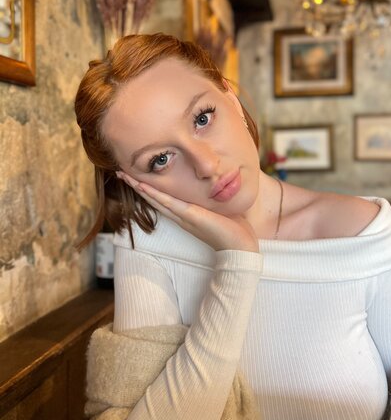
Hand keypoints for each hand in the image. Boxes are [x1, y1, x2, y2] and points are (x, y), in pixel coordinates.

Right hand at [117, 172, 259, 253]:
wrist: (241, 245)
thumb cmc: (236, 228)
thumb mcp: (223, 207)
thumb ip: (217, 196)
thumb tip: (222, 182)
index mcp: (187, 213)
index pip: (165, 198)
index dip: (150, 188)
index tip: (139, 176)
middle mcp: (181, 215)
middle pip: (154, 198)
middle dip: (137, 185)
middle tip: (121, 173)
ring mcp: (183, 216)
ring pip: (156, 199)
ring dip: (139, 187)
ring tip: (124, 176)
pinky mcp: (189, 215)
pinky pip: (167, 202)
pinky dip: (153, 194)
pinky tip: (142, 186)